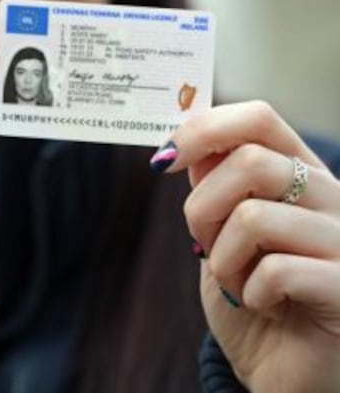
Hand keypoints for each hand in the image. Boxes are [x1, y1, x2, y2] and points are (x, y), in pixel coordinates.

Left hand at [158, 101, 339, 392]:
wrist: (284, 372)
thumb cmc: (254, 300)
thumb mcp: (221, 235)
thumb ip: (214, 186)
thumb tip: (187, 139)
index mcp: (303, 177)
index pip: (261, 119)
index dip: (204, 129)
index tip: (164, 159)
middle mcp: (334, 200)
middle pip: (250, 162)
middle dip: (201, 207)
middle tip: (203, 244)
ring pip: (254, 217)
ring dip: (223, 258)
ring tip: (237, 282)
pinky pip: (277, 270)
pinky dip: (251, 291)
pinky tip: (265, 305)